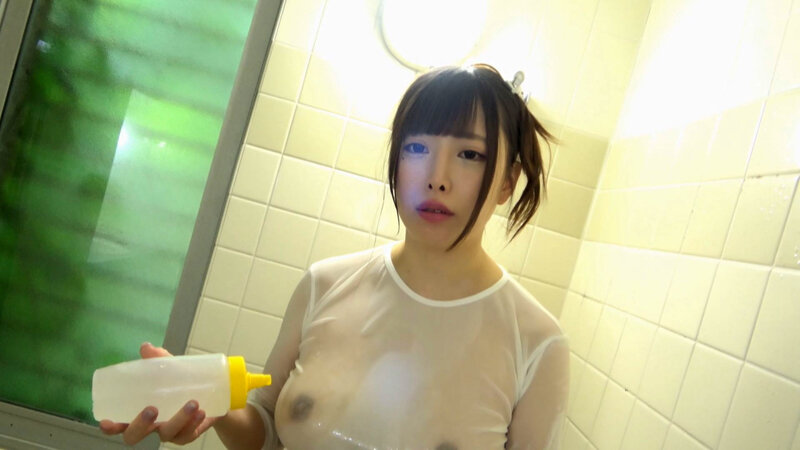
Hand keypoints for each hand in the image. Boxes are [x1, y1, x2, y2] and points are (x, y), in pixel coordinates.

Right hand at [98, 343, 220, 444]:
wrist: (210, 394)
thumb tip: (146, 347)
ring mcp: (169, 432)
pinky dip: (194, 423)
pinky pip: (188, 434)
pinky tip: (202, 412)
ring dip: (179, 419)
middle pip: (135, 435)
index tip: (106, 422)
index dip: (110, 427)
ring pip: (167, 433)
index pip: (119, 424)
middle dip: (140, 425)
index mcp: (139, 411)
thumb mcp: (170, 369)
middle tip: (152, 409)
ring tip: (193, 402)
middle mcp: (151, 425)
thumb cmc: (180, 383)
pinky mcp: (188, 434)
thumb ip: (158, 360)